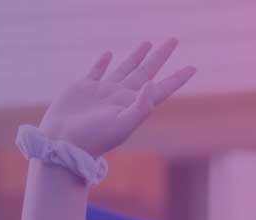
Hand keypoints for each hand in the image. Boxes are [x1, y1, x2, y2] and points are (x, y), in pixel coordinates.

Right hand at [37, 39, 195, 158]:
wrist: (62, 143)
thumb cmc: (93, 138)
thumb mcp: (122, 125)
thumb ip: (141, 106)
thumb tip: (151, 84)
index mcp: (133, 105)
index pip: (160, 88)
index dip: (177, 78)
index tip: (193, 67)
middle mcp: (120, 97)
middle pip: (146, 71)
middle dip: (160, 56)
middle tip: (173, 40)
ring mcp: (102, 92)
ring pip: (124, 68)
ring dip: (136, 56)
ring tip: (147, 43)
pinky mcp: (83, 89)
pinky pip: (97, 71)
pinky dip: (103, 62)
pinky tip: (108, 54)